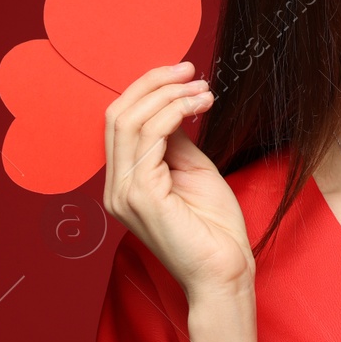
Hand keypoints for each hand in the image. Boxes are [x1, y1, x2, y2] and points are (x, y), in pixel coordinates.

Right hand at [102, 62, 254, 301]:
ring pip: (130, 121)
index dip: (147, 88)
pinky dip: (176, 112)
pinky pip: (151, 137)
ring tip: (203, 88)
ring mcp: (124, 193)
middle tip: (192, 70)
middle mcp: (115, 187)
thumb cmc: (214, 227)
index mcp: (124, 181)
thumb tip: (172, 102)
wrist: (225, 271)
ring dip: (170, 95)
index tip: (183, 71)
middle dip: (155, 83)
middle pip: (118, 114)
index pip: (119, 121)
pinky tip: (200, 105)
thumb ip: (175, 140)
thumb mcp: (192, 170)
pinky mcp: (142, 197)